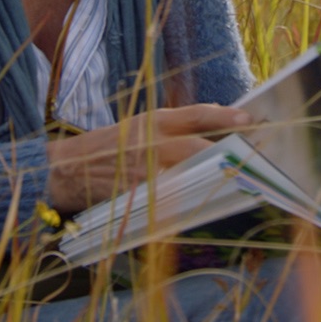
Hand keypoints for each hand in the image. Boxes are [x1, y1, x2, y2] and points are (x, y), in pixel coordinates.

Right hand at [45, 103, 251, 212]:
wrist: (68, 169)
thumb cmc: (111, 145)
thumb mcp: (142, 124)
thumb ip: (178, 124)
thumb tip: (217, 115)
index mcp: (155, 121)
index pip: (195, 114)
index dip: (224, 115)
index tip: (249, 118)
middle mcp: (151, 142)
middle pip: (196, 147)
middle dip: (226, 153)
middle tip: (253, 158)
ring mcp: (144, 170)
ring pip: (187, 175)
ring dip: (213, 180)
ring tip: (240, 184)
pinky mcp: (137, 195)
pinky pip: (169, 201)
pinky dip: (188, 204)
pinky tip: (207, 207)